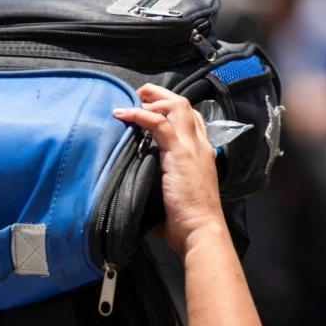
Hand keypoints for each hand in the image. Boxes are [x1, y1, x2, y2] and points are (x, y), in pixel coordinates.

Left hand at [113, 84, 225, 256]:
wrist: (199, 231)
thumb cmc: (186, 223)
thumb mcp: (174, 196)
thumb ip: (159, 185)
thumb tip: (135, 189)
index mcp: (202, 154)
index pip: (192, 120)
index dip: (172, 109)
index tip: (150, 107)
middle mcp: (200, 146)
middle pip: (185, 106)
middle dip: (161, 95)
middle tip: (140, 94)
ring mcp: (191, 148)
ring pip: (176, 107)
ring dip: (153, 99)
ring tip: (132, 98)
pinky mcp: (179, 154)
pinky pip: (160, 124)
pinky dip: (140, 114)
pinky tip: (124, 114)